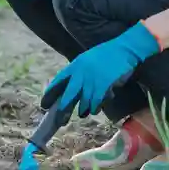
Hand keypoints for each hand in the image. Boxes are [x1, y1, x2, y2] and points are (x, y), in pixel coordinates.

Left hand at [41, 21, 160, 117]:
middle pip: (68, 96)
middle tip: (60, 120)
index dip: (50, 94)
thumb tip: (70, 90)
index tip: (44, 104)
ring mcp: (92, 79)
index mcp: (75, 65)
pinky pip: (96, 102)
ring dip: (83, 110)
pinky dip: (95, 107)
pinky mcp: (103, 84)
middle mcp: (80, 72)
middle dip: (62, 110)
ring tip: (83, 113)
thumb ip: (79, 74)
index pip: (58, 81)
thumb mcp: (87, 61)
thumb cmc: (107, 56)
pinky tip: (96, 108)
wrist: (124, 49)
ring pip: (83, 102)